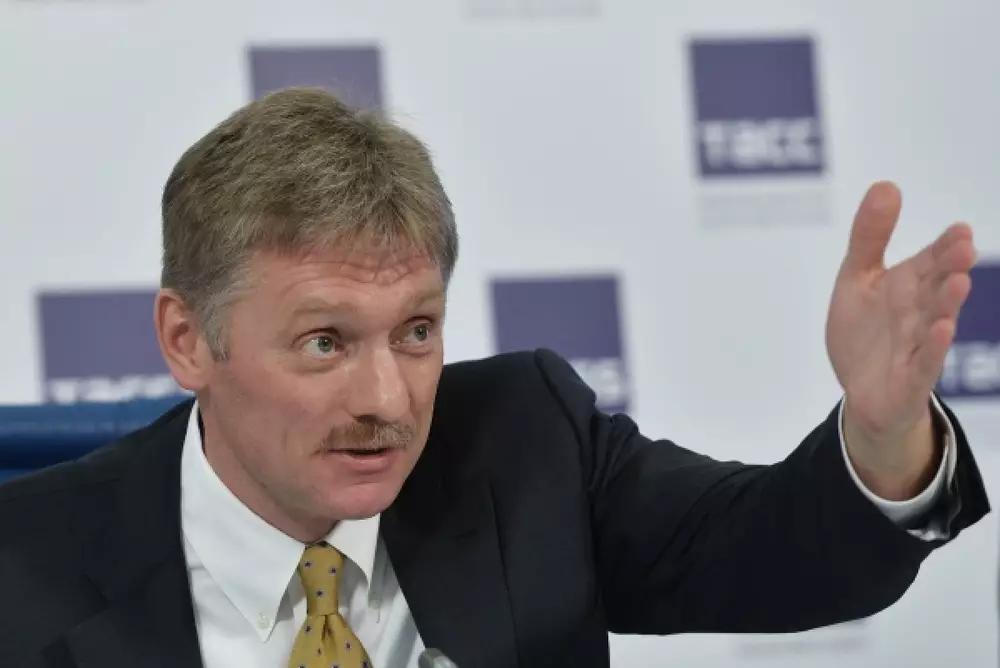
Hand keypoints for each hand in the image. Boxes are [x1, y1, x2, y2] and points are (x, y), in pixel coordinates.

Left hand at [826, 182, 975, 496]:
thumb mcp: (858, 279)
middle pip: (938, 287)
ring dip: (948, 303)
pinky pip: (925, 362)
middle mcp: (920, 312)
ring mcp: (918, 346)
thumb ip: (869, 237)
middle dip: (951, 268)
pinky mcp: (910, 379)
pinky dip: (933, 348)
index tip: (960, 230)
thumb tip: (886, 184)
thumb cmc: (866, 332)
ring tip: (959, 281)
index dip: (945, 247)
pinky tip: (941, 329)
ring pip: (936, 321)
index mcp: (910, 286)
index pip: (932, 261)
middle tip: (964, 247)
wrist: (864, 392)